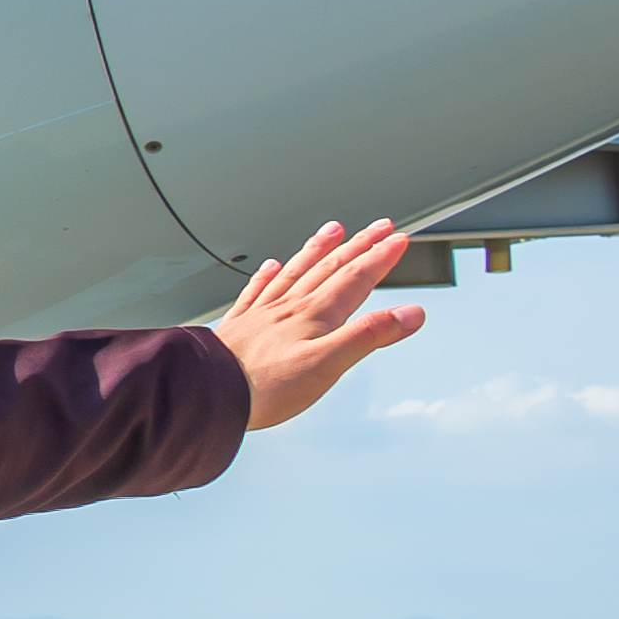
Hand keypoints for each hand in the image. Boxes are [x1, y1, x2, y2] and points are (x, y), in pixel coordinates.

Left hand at [213, 221, 423, 429]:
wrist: (208, 392)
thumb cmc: (266, 386)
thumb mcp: (329, 364)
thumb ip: (370, 336)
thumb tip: (410, 313)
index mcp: (315, 315)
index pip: (356, 278)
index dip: (380, 258)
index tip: (399, 240)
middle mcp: (289, 307)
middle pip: (330, 267)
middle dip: (359, 245)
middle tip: (380, 226)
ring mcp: (262, 314)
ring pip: (296, 271)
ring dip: (318, 249)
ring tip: (333, 230)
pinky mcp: (239, 327)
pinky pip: (256, 291)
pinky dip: (268, 275)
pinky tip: (270, 266)